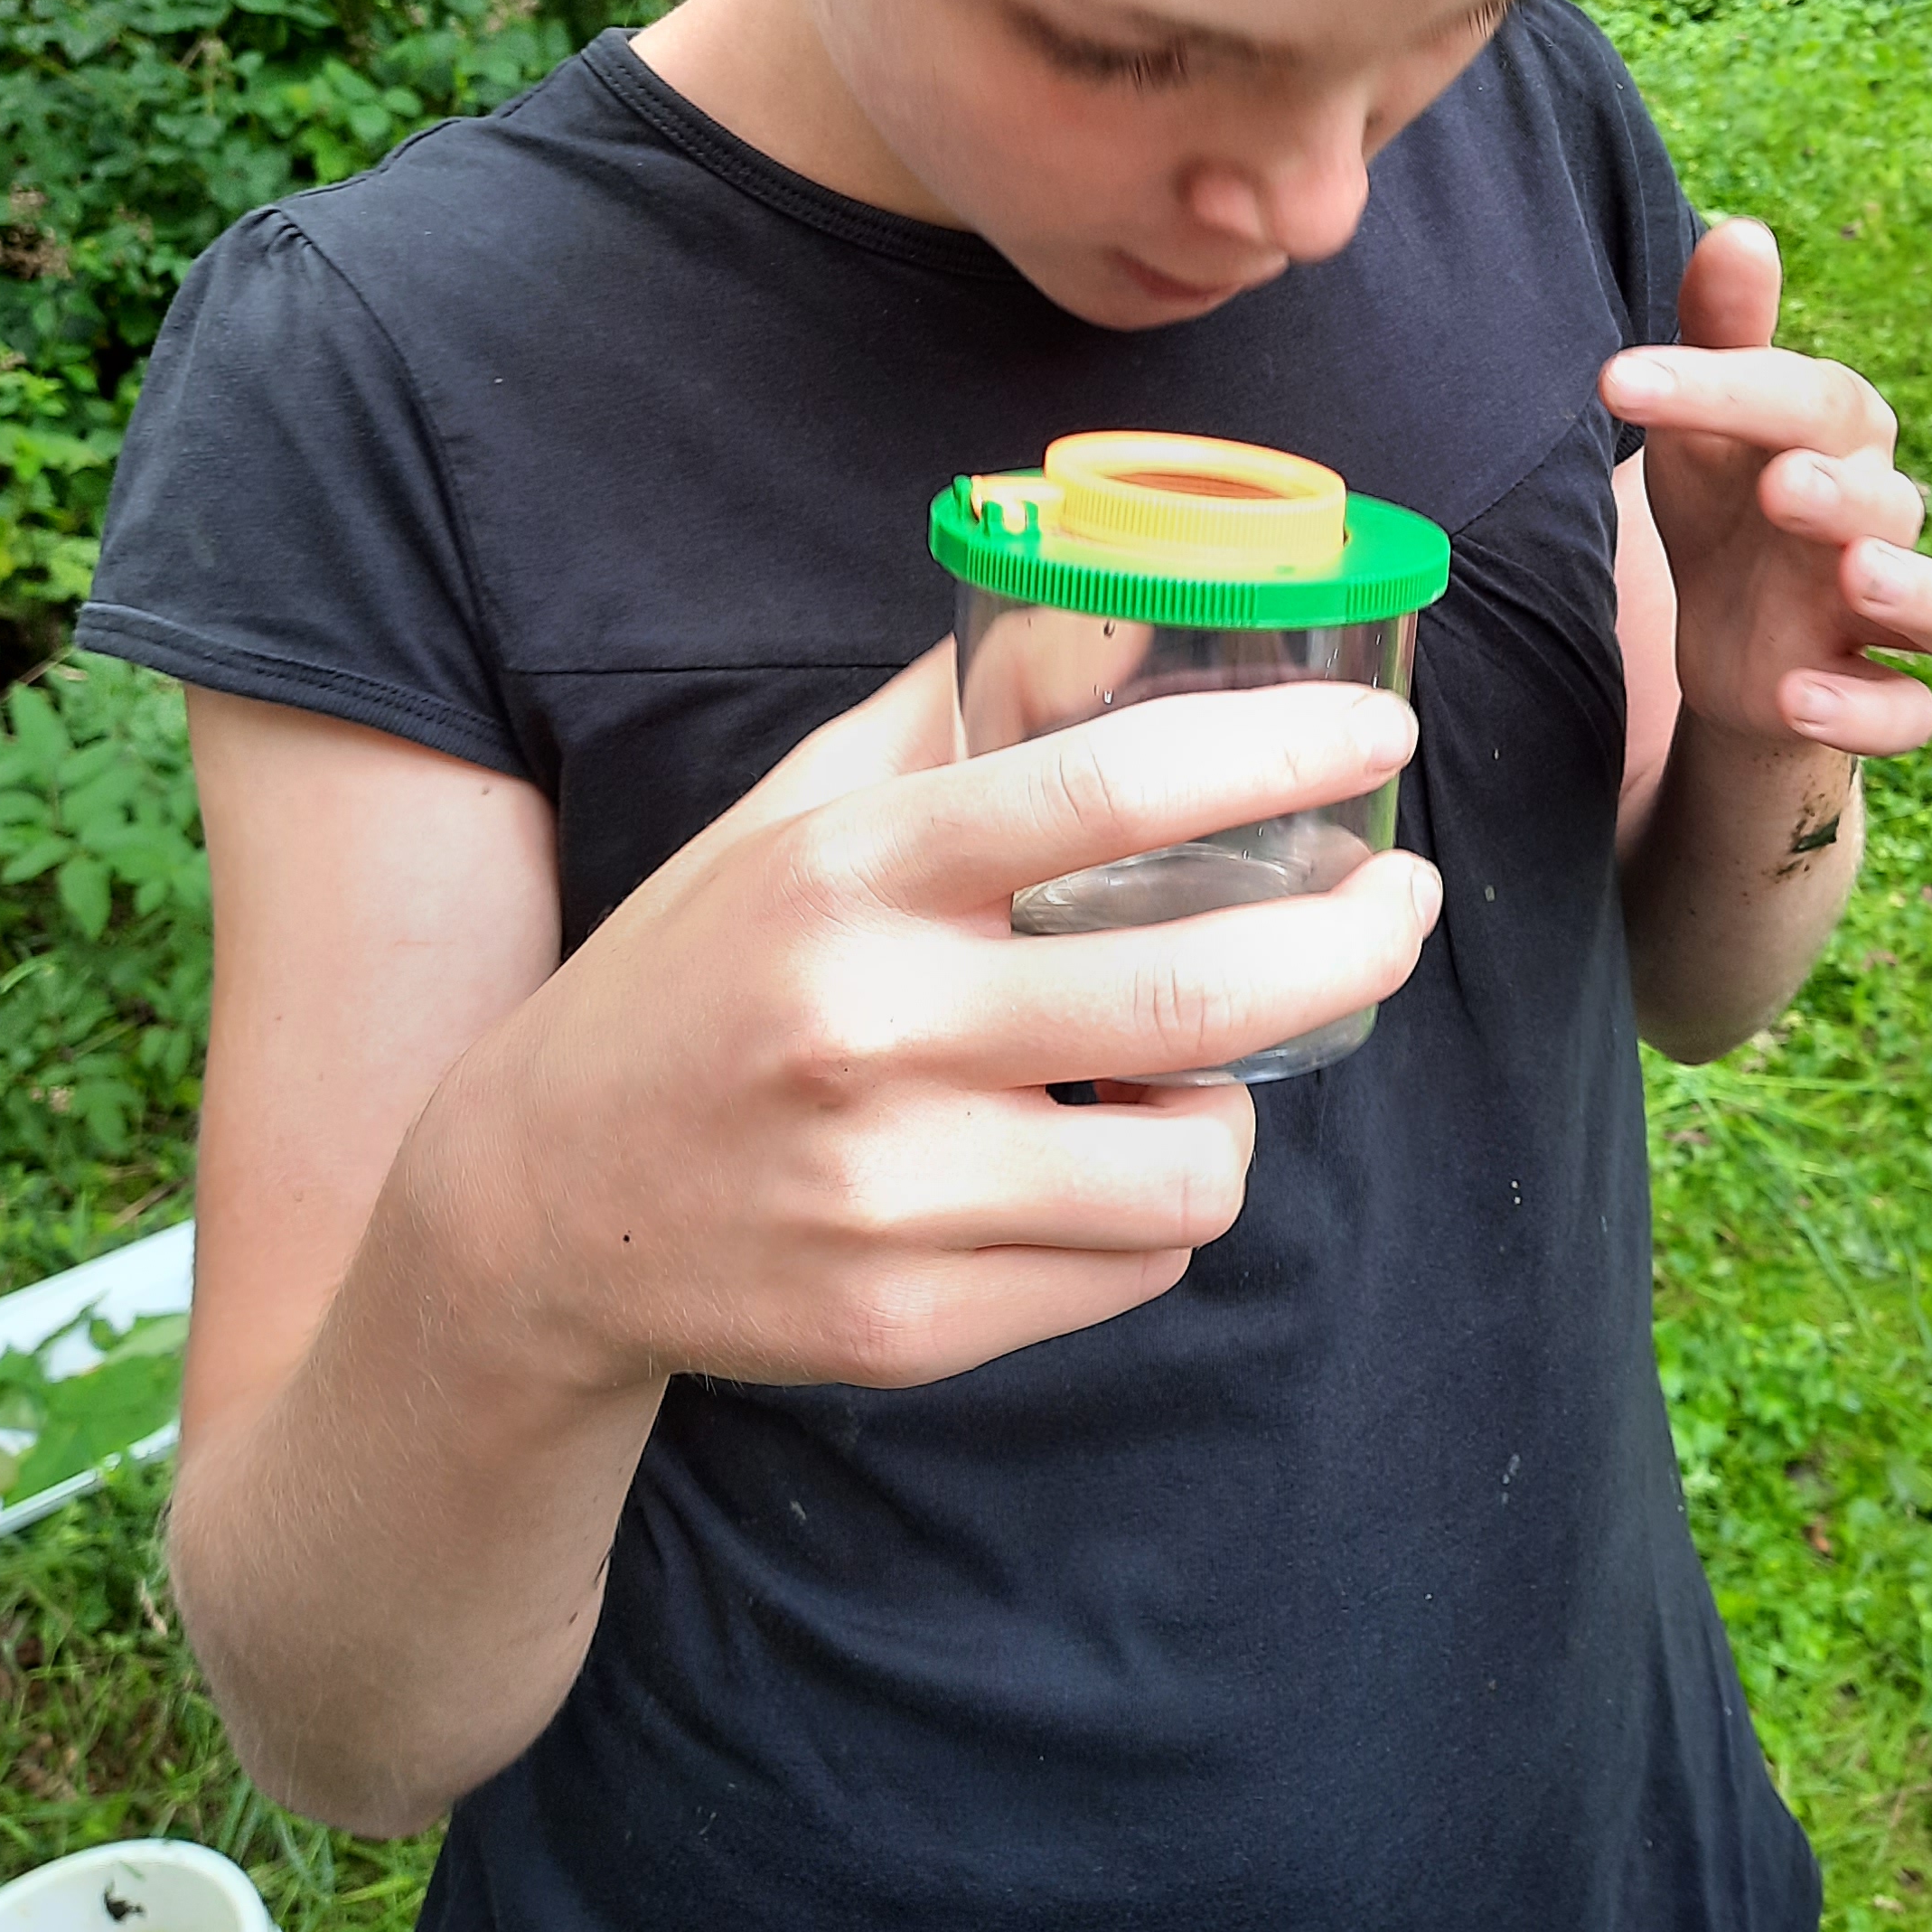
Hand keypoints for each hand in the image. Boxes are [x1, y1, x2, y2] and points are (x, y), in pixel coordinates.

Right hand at [452, 647, 1438, 1396]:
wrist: (530, 1209)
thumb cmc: (695, 976)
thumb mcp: (790, 817)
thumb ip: (946, 719)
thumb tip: (1106, 605)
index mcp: (851, 873)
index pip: (1105, 790)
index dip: (1277, 756)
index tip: (1381, 740)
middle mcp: (868, 1028)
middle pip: (1198, 990)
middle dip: (1354, 942)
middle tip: (1401, 904)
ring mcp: (888, 1193)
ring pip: (1193, 1167)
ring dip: (1232, 1112)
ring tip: (1190, 1073)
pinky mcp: (905, 1327)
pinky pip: (1130, 1273)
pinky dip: (1146, 1219)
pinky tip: (1083, 1169)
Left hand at [1599, 216, 1931, 755]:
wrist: (1732, 631)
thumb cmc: (1728, 500)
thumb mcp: (1706, 425)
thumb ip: (1721, 334)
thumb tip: (1740, 230)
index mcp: (1839, 437)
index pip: (1801, 396)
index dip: (1716, 385)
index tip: (1613, 380)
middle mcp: (1882, 521)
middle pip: (1891, 500)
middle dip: (1843, 490)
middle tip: (1780, 484)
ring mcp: (1887, 615)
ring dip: (1914, 590)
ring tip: (1854, 576)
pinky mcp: (1874, 694)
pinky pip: (1912, 714)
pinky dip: (1866, 712)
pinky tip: (1795, 698)